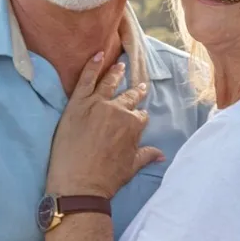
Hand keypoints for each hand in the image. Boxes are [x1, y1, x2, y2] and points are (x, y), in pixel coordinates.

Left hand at [46, 52, 164, 198]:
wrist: (79, 185)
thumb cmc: (106, 179)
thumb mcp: (131, 167)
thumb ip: (146, 155)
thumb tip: (161, 154)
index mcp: (133, 125)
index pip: (140, 115)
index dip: (139, 117)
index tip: (137, 116)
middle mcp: (118, 110)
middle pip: (128, 97)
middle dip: (135, 92)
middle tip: (138, 87)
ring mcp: (97, 104)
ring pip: (109, 83)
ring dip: (116, 73)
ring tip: (119, 65)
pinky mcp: (78, 104)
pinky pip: (86, 79)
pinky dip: (92, 66)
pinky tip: (98, 55)